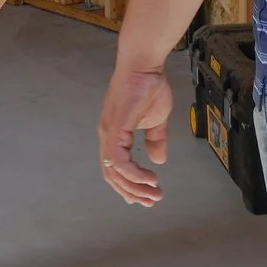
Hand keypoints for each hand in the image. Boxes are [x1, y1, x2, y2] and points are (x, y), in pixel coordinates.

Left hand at [97, 58, 171, 206]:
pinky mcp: (115, 129)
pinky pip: (120, 161)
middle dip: (132, 193)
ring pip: (115, 172)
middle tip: (152, 202)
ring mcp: (108, 133)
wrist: (145, 64)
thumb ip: (155, 140)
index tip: (145, 197)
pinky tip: (150, 179)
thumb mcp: (156, 119)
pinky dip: (134, 174)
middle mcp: (106, 136)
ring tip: (155, 194)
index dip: (128, 185)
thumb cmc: (149, 85)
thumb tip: (159, 160)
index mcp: (114, 134)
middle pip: (112, 175)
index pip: (115, 168)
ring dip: (135, 188)